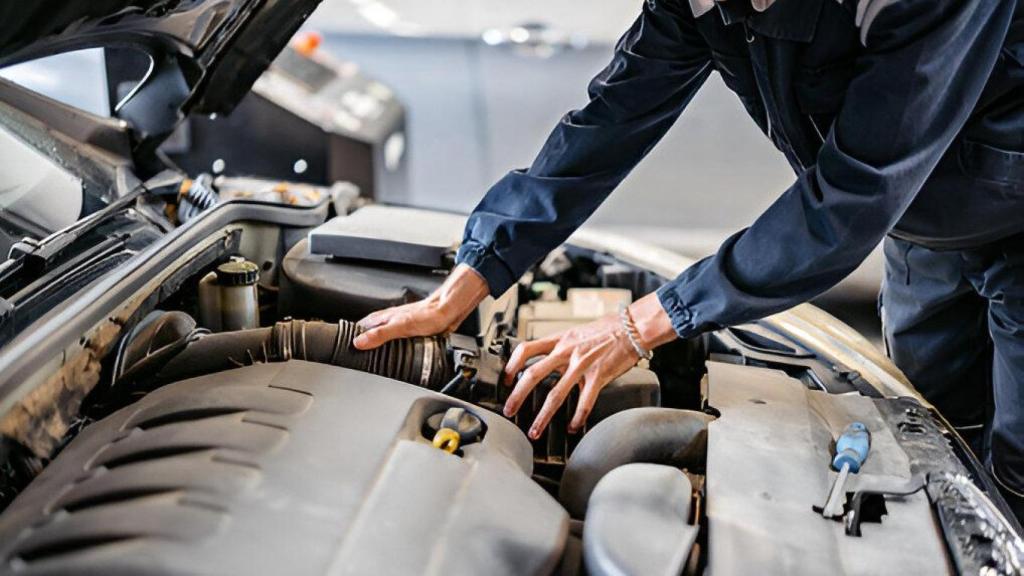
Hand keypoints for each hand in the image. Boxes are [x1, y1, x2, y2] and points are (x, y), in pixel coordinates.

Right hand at [353, 264, 488, 349]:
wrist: (449, 311)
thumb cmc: (429, 315)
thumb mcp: (401, 327)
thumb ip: (380, 335)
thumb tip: (360, 342)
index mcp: (384, 318)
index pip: (360, 327)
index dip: (351, 336)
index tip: (343, 346)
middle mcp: (391, 320)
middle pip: (370, 331)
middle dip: (363, 342)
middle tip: (355, 354)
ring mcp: (401, 325)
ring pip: (383, 335)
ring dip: (378, 344)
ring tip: (371, 356)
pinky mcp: (411, 331)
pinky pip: (397, 340)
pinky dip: (393, 347)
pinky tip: (396, 353)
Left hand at [502, 292, 676, 438]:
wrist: (632, 327)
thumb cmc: (607, 329)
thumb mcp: (576, 332)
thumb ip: (561, 347)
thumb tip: (548, 360)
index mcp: (559, 340)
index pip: (526, 349)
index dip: (512, 365)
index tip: (506, 379)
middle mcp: (567, 352)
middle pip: (533, 374)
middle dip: (517, 395)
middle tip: (509, 410)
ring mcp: (582, 365)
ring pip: (555, 394)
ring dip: (542, 416)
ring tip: (534, 430)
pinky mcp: (598, 376)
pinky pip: (584, 401)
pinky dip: (578, 417)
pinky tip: (574, 427)